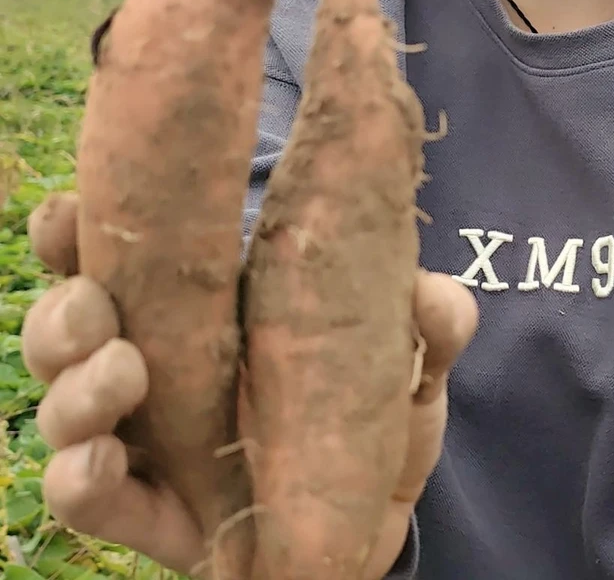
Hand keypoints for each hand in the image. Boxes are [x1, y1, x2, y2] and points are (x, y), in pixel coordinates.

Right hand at [21, 192, 477, 578]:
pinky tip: (100, 459)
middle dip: (67, 311)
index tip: (71, 210)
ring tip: (123, 372)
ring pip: (63, 405)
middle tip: (99, 304)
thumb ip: (431, 324)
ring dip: (76, 386)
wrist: (372, 520)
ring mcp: (143, 440)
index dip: (75, 233)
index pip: (122, 259)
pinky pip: (83, 495)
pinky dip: (79, 476)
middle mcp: (154, 366)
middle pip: (70, 327)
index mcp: (203, 310)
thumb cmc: (373, 418)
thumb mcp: (411, 362)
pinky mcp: (145, 510)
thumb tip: (431, 294)